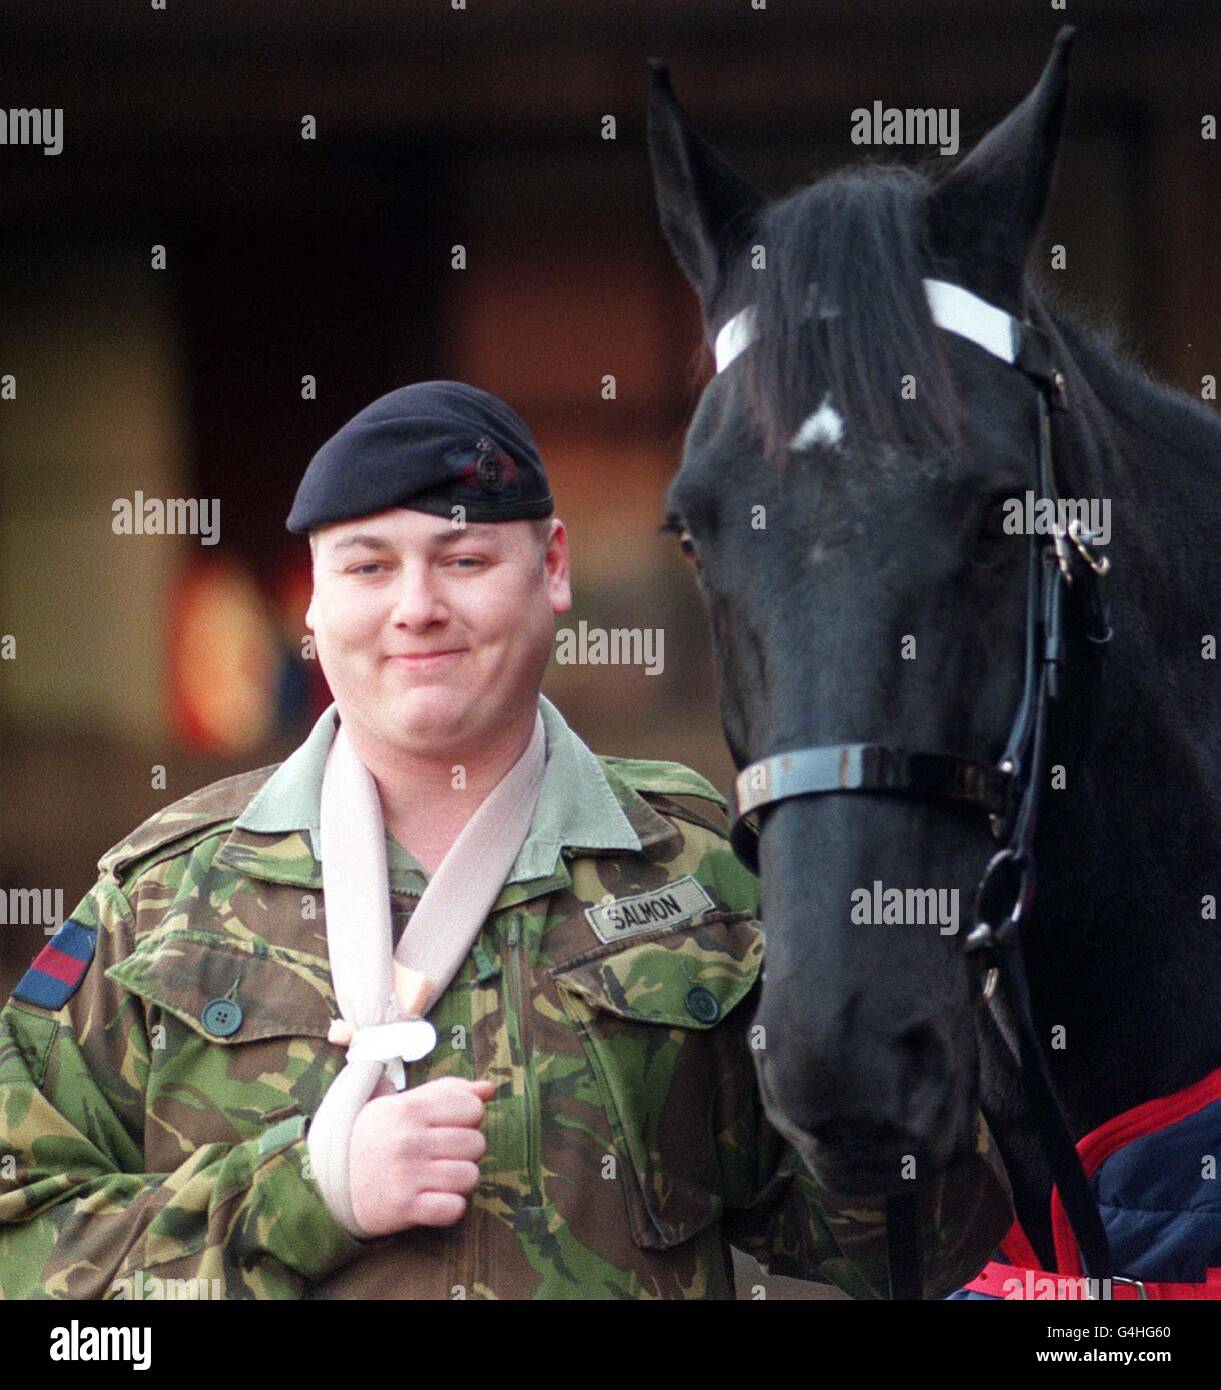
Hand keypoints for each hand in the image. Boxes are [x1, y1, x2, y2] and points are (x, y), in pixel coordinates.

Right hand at [348, 1076, 493, 1236]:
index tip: (449, 1126)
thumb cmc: (375, 1137)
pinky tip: (434, 1199)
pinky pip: (454, 1209)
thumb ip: (448, 1092)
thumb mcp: (403, 1104)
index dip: (468, 1118)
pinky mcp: (404, 1208)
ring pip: (469, 1176)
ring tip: (439, 1176)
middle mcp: (409, 1139)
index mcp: (409, 1108)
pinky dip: (450, 1207)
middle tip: (443, 1154)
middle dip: (465, 1151)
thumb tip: (489, 1089)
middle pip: (476, 1144)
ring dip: (460, 1180)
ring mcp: (406, 1175)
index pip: (472, 1108)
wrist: (327, 1182)